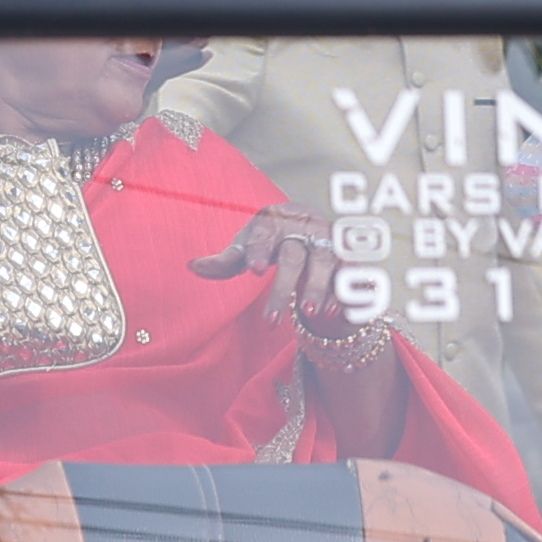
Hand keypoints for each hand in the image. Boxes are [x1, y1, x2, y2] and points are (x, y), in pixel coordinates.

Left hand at [185, 196, 352, 338]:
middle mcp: (302, 226)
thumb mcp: (247, 248)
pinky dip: (340, 290)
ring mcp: (327, 238)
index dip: (260, 250)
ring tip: (306, 312)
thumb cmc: (270, 241)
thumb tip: (193, 266)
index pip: (265, 234)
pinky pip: (348, 270)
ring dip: (317, 287)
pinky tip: (330, 311)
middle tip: (271, 321)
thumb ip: (225, 261)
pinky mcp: (347, 253)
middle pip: (293, 256)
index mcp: (273, 220)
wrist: (310, 229)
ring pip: (325, 260)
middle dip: (283, 288)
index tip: (255, 270)